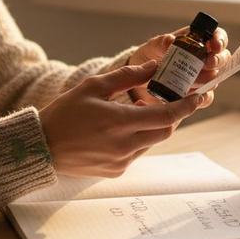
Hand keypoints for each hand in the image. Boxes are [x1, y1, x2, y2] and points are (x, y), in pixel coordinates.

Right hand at [39, 61, 207, 176]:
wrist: (41, 148)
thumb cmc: (65, 113)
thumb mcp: (94, 86)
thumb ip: (127, 75)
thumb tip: (154, 67)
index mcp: (120, 122)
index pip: (167, 115)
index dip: (187, 106)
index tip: (198, 98)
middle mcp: (124, 145)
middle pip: (165, 131)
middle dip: (170, 116)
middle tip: (163, 101)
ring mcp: (121, 161)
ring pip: (151, 142)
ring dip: (151, 127)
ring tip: (132, 112)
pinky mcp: (116, 171)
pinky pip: (137, 153)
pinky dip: (137, 140)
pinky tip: (118, 130)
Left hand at [127, 26, 229, 104]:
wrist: (140, 78)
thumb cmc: (151, 56)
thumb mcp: (153, 47)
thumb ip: (160, 42)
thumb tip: (170, 40)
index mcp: (198, 41)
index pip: (217, 36)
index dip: (220, 40)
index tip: (215, 46)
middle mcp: (204, 59)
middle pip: (222, 59)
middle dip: (217, 61)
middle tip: (207, 63)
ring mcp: (202, 78)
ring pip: (215, 79)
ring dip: (207, 80)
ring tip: (193, 80)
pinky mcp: (196, 95)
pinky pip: (206, 98)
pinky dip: (202, 97)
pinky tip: (192, 96)